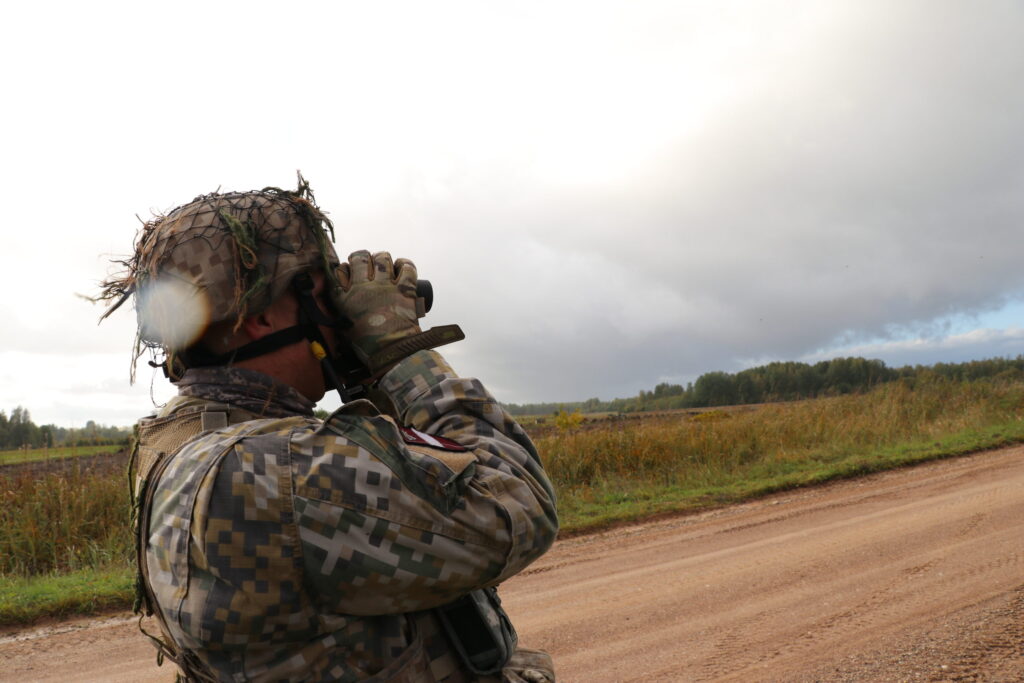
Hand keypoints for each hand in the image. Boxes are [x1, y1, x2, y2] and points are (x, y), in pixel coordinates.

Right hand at [332, 250, 421, 371]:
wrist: (391, 352)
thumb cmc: (367, 345)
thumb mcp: (344, 328)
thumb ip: (340, 313)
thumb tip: (342, 303)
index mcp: (345, 297)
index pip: (339, 271)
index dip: (345, 270)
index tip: (349, 274)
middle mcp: (363, 287)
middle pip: (360, 257)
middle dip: (363, 258)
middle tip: (367, 266)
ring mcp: (384, 286)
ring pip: (382, 257)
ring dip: (383, 259)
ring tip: (385, 266)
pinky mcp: (404, 289)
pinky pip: (406, 266)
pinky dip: (405, 264)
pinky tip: (402, 267)